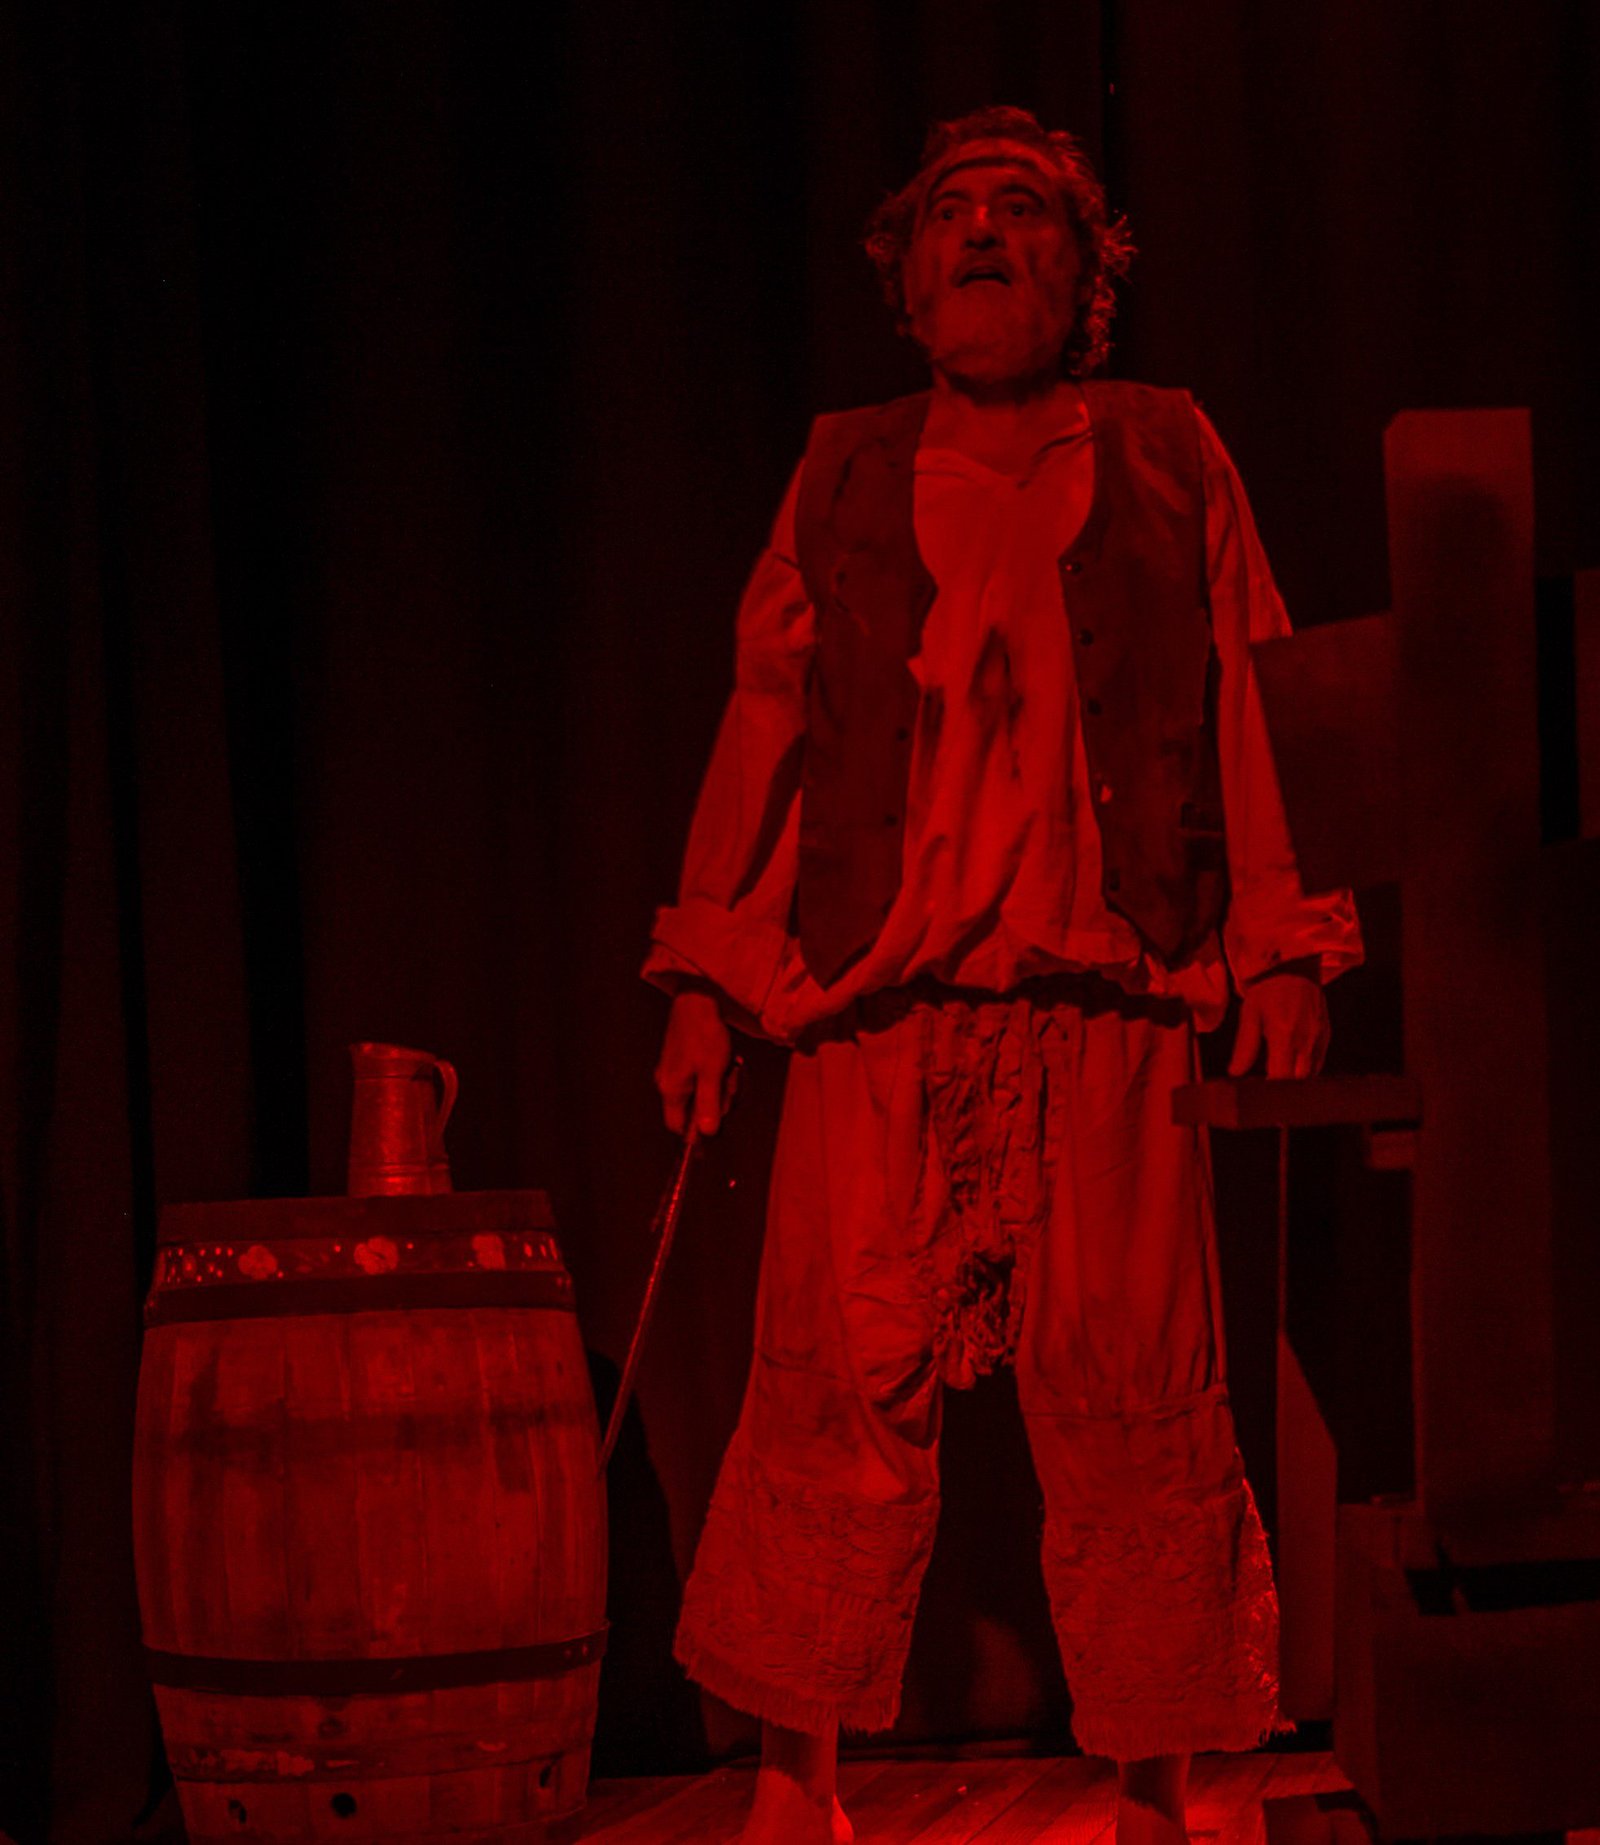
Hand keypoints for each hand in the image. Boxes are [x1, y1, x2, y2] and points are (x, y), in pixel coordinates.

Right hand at [655, 988, 735, 1135]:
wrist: (698, 1000)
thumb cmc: (704, 1034)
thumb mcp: (712, 1073)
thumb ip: (709, 1104)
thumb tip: (706, 1132)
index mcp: (670, 1088)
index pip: (678, 1126)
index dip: (696, 1130)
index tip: (715, 1124)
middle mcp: (667, 1082)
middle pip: (693, 1108)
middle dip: (715, 1100)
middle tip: (727, 1082)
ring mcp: (674, 1069)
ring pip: (700, 1091)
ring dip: (718, 1084)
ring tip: (727, 1066)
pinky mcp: (683, 1058)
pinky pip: (701, 1076)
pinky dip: (715, 1072)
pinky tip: (723, 1059)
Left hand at [1227, 967, 1328, 1079]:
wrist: (1295, 969)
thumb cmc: (1269, 991)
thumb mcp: (1250, 1014)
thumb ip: (1245, 1046)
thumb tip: (1236, 1072)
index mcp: (1285, 1035)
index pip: (1280, 1076)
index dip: (1270, 1087)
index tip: (1260, 1089)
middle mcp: (1306, 1040)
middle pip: (1297, 1080)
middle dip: (1283, 1084)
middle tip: (1268, 1082)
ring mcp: (1320, 1038)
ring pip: (1310, 1074)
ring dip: (1294, 1077)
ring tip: (1279, 1069)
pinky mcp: (1327, 1036)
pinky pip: (1318, 1063)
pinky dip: (1305, 1068)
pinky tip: (1292, 1061)